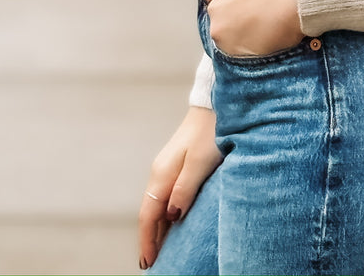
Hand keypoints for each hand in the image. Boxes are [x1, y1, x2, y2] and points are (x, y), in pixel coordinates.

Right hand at [138, 106, 222, 270]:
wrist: (216, 103)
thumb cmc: (211, 132)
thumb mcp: (200, 163)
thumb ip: (184, 190)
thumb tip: (171, 217)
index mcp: (161, 174)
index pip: (148, 216)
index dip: (147, 241)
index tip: (148, 264)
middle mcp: (160, 172)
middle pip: (150, 213)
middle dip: (150, 239)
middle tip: (152, 264)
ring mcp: (167, 167)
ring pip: (157, 205)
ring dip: (157, 228)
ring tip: (160, 251)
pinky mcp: (178, 163)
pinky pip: (166, 195)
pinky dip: (165, 213)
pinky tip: (172, 222)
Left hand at [204, 0, 303, 56]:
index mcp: (215, 8)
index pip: (220, 14)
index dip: (237, 10)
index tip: (250, 8)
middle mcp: (217, 29)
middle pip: (226, 30)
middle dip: (240, 25)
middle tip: (260, 16)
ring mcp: (231, 46)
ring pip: (236, 44)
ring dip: (247, 37)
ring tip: (266, 25)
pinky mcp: (248, 58)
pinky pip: (250, 54)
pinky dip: (258, 46)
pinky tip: (270, 34)